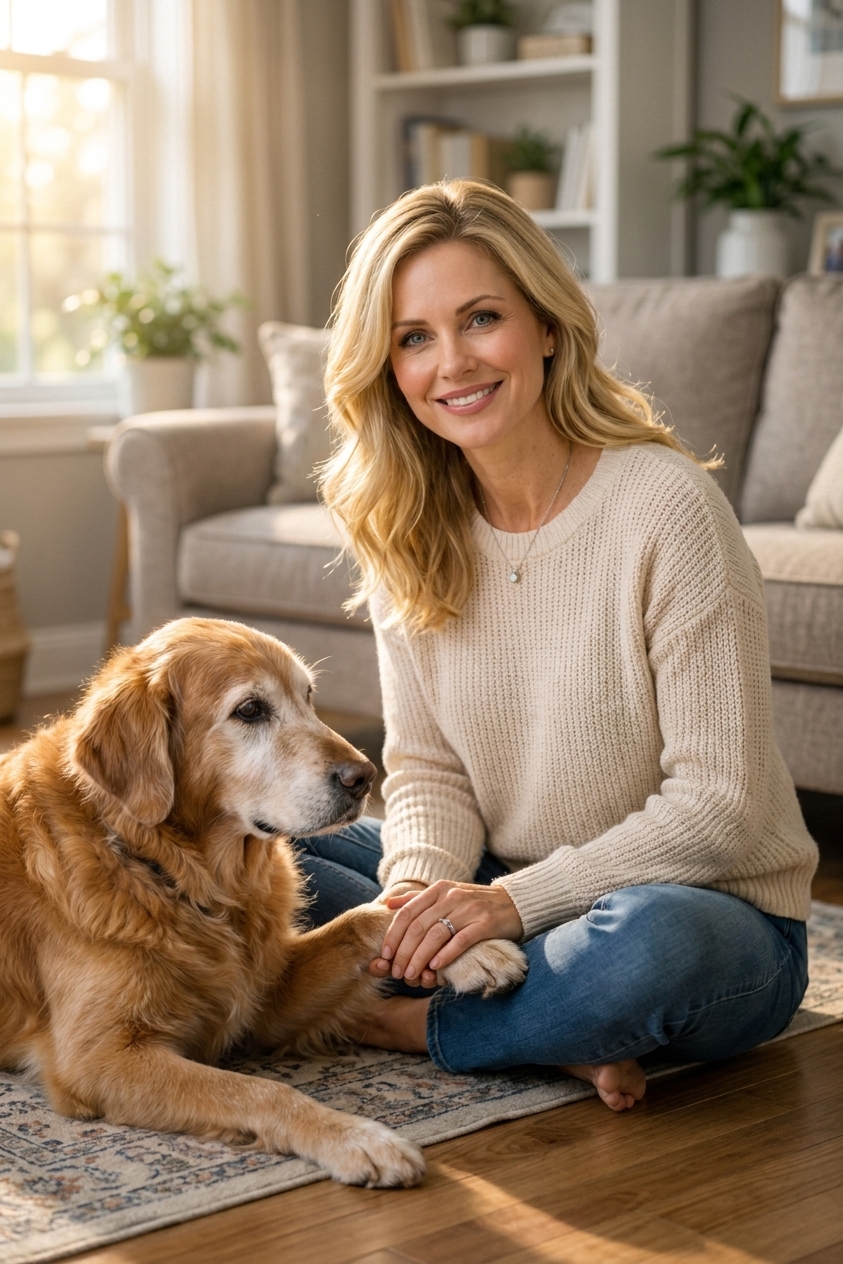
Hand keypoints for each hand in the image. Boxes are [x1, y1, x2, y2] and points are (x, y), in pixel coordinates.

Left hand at [371, 880, 522, 987]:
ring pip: (436, 935)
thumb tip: (388, 905)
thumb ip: (417, 900)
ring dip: (420, 958)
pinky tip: (435, 968)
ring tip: (412, 975)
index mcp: (439, 889)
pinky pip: (460, 941)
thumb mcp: (446, 894)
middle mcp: (451, 896)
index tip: (386, 955)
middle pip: (419, 926)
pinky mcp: (485, 923)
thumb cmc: (475, 903)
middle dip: (404, 952)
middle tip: (398, 972)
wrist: (514, 903)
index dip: (394, 935)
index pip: (408, 912)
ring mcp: (469, 909)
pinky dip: (445, 955)